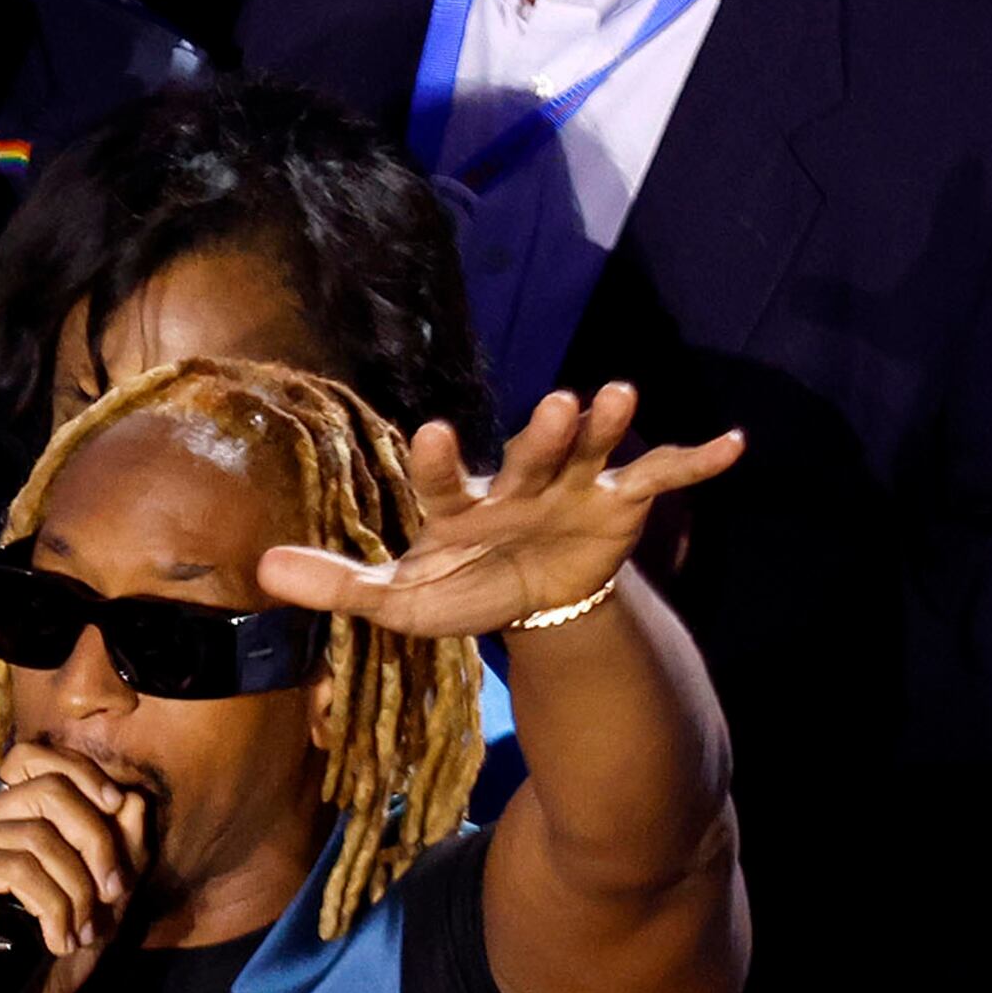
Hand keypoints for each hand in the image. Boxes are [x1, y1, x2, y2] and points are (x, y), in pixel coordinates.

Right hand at [0, 740, 150, 992]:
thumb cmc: (31, 969)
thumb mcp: (93, 908)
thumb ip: (115, 855)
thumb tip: (134, 799)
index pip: (37, 759)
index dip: (86, 776)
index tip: (120, 810)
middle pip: (50, 790)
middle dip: (97, 841)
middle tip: (110, 895)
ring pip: (40, 836)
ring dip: (76, 890)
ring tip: (78, 934)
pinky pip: (20, 869)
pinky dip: (53, 907)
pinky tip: (56, 941)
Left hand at [251, 383, 740, 640]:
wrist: (534, 597)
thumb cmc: (463, 585)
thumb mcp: (402, 600)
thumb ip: (338, 585)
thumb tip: (258, 570)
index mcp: (462, 502)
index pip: (446, 479)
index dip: (442, 460)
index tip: (433, 433)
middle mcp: (519, 479)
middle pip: (531, 453)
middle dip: (546, 433)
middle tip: (557, 402)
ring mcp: (575, 485)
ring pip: (592, 450)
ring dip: (607, 426)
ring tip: (619, 393)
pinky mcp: (621, 501)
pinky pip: (662, 477)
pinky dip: (696, 461)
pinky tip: (733, 444)